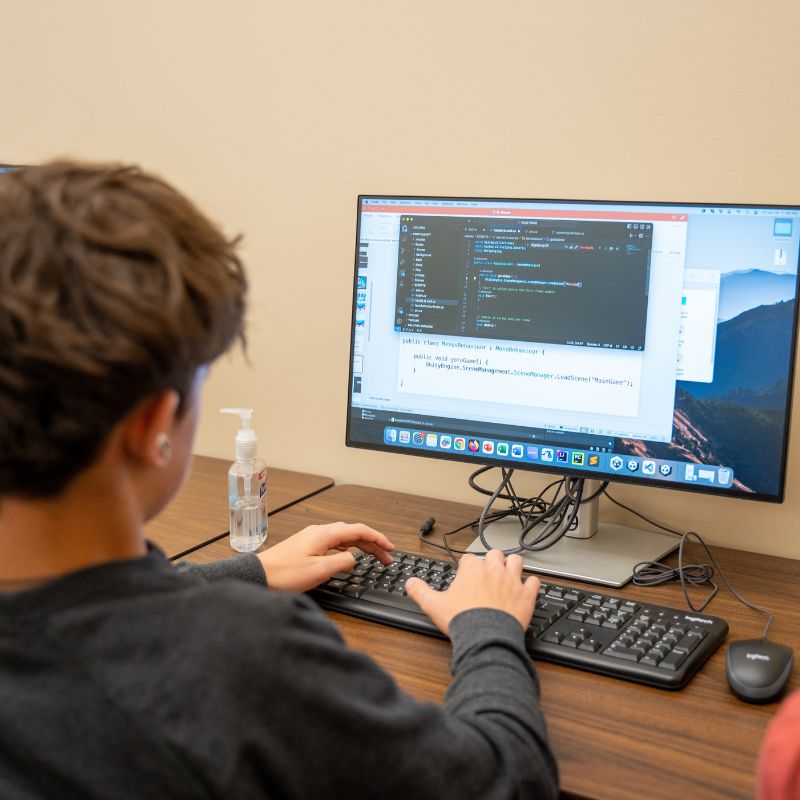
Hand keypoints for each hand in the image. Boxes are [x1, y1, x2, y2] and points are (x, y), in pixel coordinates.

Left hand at [257, 522, 394, 591]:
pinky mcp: (306, 546)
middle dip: (373, 543)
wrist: (259, 576)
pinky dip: (348, 547)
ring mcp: (312, 537)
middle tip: (387, 557)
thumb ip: (342, 562)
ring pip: (344, 537)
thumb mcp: (319, 571)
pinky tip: (349, 554)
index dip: (378, 538)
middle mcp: (319, 531)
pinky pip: (334, 542)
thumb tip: (354, 559)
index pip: (359, 530)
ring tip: (374, 556)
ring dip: (361, 545)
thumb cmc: (284, 574)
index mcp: (325, 534)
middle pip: (353, 532)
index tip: (390, 548)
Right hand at [405, 550, 538, 634]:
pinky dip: (531, 584)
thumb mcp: (433, 605)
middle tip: (486, 573)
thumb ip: (420, 591)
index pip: (469, 558)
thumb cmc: (463, 620)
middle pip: (494, 554)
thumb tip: (410, 583)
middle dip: (490, 561)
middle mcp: (494, 570)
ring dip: (512, 566)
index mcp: (472, 569)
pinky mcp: (526, 595)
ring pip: (516, 561)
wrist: (486, 637)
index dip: (466, 567)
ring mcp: (512, 581)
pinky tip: (526, 589)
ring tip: (508, 574)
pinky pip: (534, 582)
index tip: (464, 576)